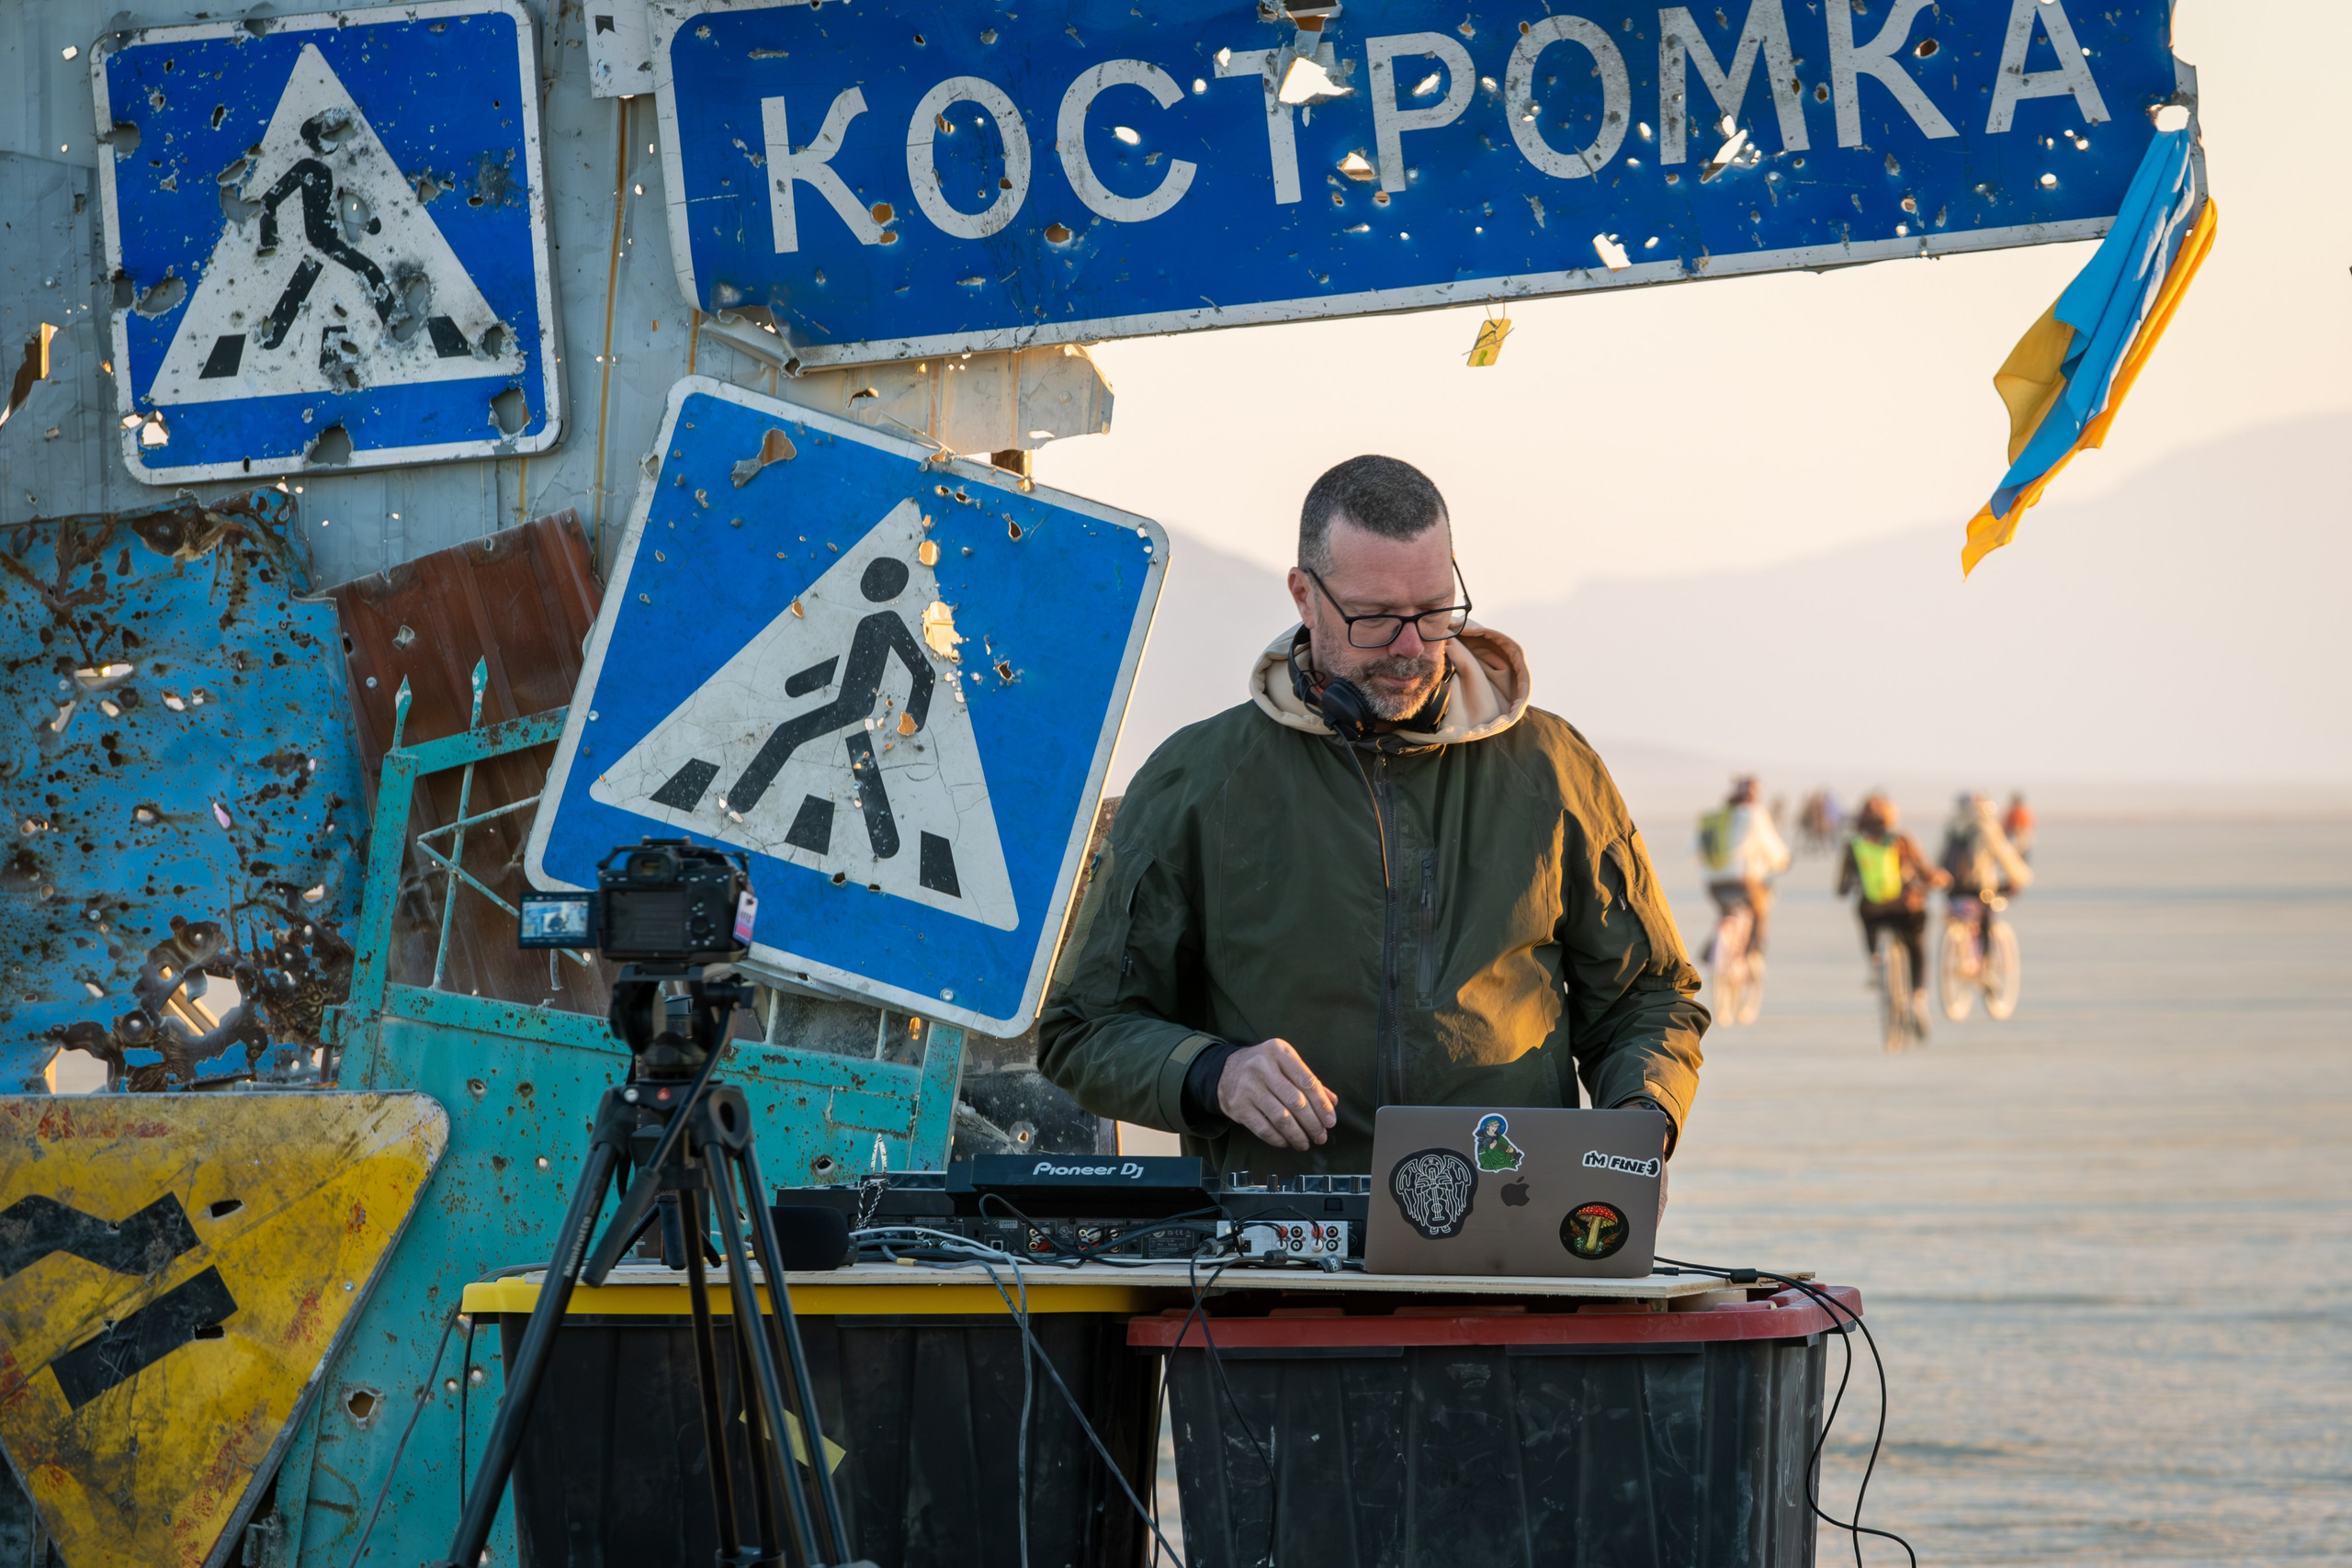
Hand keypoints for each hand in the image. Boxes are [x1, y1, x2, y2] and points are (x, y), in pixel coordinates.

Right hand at [1215, 1039, 1337, 1150]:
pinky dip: (1278, 1139)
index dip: (1322, 1105)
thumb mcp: (1285, 1063)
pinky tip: (1287, 1142)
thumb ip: (1308, 1080)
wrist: (1225, 1070)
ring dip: (1297, 1135)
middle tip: (1320, 1136)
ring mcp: (1248, 1087)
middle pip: (1296, 1101)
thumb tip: (1332, 1102)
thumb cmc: (1264, 1067)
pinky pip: (1263, 1128)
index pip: (1307, 1081)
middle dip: (1312, 1123)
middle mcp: (1263, 1067)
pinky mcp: (1238, 1106)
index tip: (1330, 1121)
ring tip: (1305, 1143)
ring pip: (1281, 1117)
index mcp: (1279, 1052)